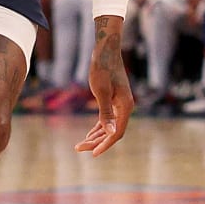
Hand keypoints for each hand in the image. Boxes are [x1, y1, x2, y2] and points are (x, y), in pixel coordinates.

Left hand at [75, 15, 134, 156]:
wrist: (105, 50)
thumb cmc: (102, 68)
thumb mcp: (101, 92)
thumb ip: (106, 113)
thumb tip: (111, 132)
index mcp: (125, 107)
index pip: (116, 133)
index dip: (105, 145)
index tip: (92, 153)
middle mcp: (125, 107)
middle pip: (113, 132)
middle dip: (97, 142)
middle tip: (79, 148)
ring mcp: (121, 104)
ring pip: (110, 127)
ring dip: (97, 136)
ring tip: (80, 144)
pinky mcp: (114, 100)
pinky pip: (108, 119)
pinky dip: (99, 128)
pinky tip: (89, 134)